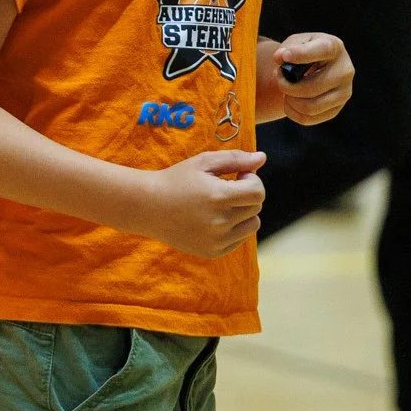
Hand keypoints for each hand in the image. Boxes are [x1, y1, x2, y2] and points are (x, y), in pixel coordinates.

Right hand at [135, 150, 265, 258]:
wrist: (147, 207)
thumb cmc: (176, 179)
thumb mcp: (203, 163)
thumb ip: (235, 159)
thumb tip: (262, 157)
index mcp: (218, 197)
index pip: (258, 192)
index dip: (252, 180)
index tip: (238, 176)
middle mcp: (220, 222)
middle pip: (256, 208)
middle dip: (246, 195)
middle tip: (226, 188)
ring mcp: (216, 240)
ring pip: (252, 226)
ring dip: (243, 213)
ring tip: (222, 205)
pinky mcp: (213, 252)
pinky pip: (239, 239)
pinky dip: (233, 228)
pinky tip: (214, 219)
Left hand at [267, 33, 352, 124]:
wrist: (316, 66)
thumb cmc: (304, 51)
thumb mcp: (296, 42)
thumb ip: (286, 47)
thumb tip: (279, 58)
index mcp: (335, 47)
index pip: (322, 50)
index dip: (301, 54)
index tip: (284, 57)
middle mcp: (345, 71)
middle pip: (312, 87)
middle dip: (286, 85)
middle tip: (278, 78)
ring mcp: (344, 92)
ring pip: (310, 107)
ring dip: (290, 100)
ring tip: (285, 90)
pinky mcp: (336, 109)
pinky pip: (308, 119)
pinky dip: (292, 112)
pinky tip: (289, 101)